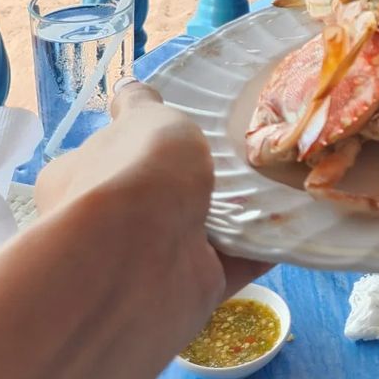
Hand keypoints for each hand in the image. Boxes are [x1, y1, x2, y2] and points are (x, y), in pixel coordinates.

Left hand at [35, 79, 265, 298]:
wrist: (141, 259)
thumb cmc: (136, 173)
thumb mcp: (143, 118)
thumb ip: (141, 105)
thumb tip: (126, 89)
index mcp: (80, 179)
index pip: (106, 156)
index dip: (139, 142)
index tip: (181, 131)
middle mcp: (107, 224)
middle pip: (157, 197)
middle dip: (194, 182)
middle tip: (242, 155)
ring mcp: (149, 260)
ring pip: (198, 231)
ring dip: (236, 215)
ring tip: (282, 181)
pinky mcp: (190, 289)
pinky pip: (235, 264)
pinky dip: (263, 247)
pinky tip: (298, 222)